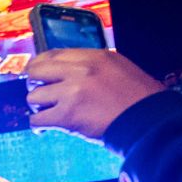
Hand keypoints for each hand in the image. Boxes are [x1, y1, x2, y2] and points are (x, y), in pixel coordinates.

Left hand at [23, 49, 166, 138]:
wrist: (148, 120)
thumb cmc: (137, 98)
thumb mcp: (117, 68)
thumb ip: (91, 66)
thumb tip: (66, 71)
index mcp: (94, 56)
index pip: (52, 54)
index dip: (41, 66)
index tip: (40, 76)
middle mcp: (80, 70)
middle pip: (36, 71)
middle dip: (35, 84)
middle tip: (43, 94)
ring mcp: (72, 92)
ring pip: (33, 96)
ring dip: (39, 106)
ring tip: (50, 112)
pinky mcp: (67, 115)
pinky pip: (36, 119)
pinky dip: (39, 124)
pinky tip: (47, 126)